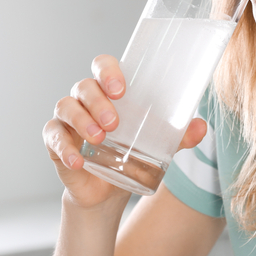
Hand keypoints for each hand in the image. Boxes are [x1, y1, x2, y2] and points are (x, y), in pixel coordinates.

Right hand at [42, 54, 209, 208]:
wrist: (108, 189)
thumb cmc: (132, 153)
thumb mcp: (158, 144)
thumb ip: (179, 136)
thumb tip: (202, 127)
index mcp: (109, 90)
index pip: (102, 65)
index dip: (108, 71)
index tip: (121, 88)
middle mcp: (85, 99)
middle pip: (84, 86)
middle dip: (98, 101)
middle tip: (114, 122)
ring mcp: (67, 118)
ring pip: (66, 107)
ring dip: (82, 121)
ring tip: (100, 138)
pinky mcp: (55, 141)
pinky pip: (53, 137)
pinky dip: (64, 148)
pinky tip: (77, 161)